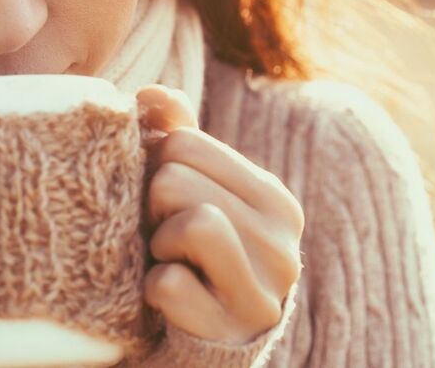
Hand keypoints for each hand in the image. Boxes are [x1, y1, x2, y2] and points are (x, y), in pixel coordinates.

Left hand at [135, 84, 303, 344]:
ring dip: (158, 244)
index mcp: (274, 200)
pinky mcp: (229, 330)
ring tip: (169, 260)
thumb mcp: (191, 192)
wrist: (204, 341)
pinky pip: (169, 284)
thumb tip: (151, 93)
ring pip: (190, 223)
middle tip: (164, 234)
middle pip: (177, 179)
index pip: (183, 142)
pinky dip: (153, 290)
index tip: (166, 200)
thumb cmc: (191, 253)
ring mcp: (262, 292)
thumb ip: (176, 134)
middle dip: (153, 205)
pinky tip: (167, 298)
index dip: (156, 167)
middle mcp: (283, 245)